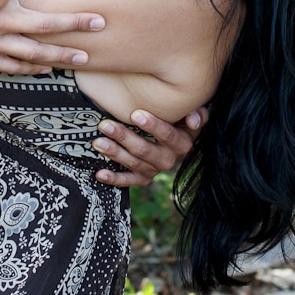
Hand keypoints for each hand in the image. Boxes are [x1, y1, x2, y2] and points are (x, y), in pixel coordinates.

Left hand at [92, 106, 208, 187]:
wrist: (175, 139)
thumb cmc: (179, 120)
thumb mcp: (191, 114)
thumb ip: (196, 113)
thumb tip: (193, 120)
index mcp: (182, 143)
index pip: (169, 136)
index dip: (153, 126)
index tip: (135, 114)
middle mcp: (169, 159)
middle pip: (145, 150)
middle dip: (124, 137)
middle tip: (106, 125)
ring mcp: (155, 170)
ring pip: (133, 163)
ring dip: (115, 153)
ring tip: (98, 142)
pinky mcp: (143, 178)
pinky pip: (128, 181)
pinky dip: (114, 178)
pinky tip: (100, 173)